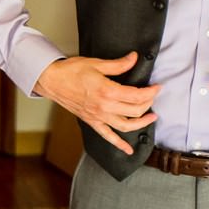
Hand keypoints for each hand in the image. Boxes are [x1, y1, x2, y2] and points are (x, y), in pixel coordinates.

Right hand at [35, 52, 159, 154]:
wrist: (51, 81)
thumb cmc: (71, 71)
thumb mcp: (96, 64)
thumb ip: (118, 64)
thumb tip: (134, 58)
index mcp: (108, 91)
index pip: (137, 96)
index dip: (151, 92)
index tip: (157, 87)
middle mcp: (104, 107)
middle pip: (135, 110)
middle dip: (148, 103)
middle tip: (152, 96)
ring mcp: (98, 116)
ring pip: (126, 126)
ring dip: (142, 124)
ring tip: (151, 117)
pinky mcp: (92, 122)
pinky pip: (108, 137)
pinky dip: (119, 145)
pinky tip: (129, 150)